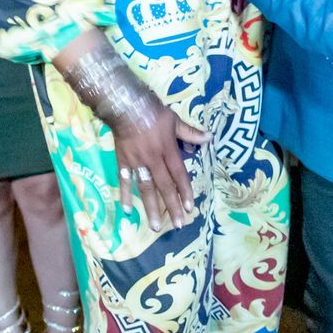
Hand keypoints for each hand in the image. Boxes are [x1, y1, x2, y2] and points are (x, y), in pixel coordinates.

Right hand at [112, 110, 208, 232]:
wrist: (124, 106)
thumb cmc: (152, 112)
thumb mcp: (174, 120)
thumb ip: (190, 132)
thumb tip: (209, 138)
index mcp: (167, 149)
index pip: (179, 174)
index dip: (185, 191)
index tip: (190, 207)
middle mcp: (153, 159)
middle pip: (164, 186)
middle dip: (172, 206)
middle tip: (178, 224)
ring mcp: (137, 162)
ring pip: (145, 188)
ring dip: (151, 208)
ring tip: (156, 226)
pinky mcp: (123, 162)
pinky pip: (124, 181)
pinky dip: (125, 195)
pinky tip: (127, 210)